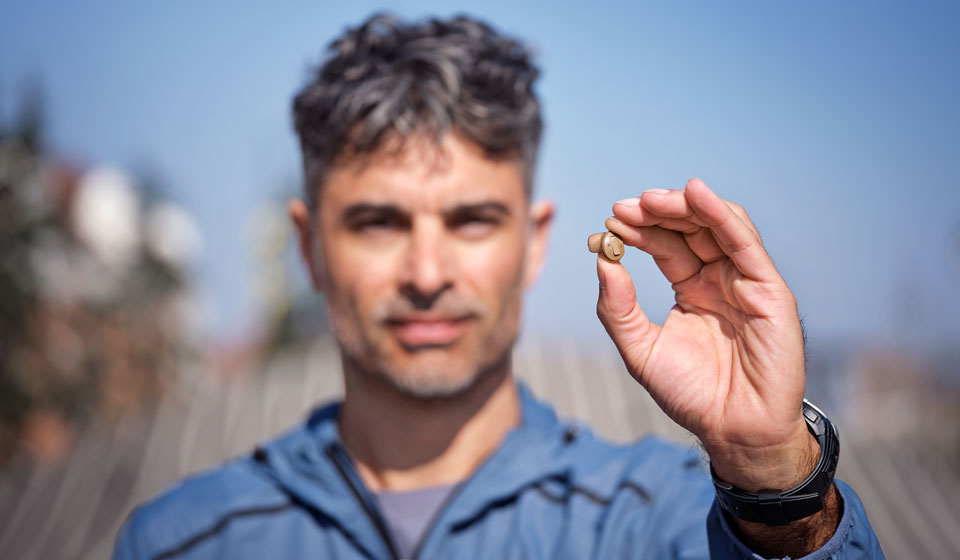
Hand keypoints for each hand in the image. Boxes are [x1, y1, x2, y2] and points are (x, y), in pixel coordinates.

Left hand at [596, 178, 817, 491]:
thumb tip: (601, 260)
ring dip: (684, 206)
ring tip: (649, 200)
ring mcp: (746, 281)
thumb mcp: (640, 350)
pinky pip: (745, 243)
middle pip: (690, 228)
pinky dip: (722, 214)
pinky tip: (696, 194)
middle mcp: (720, 278)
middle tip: (625, 207)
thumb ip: (617, 308)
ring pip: (718, 226)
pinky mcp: (769, 290)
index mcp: (692, 288)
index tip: (610, 220)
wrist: (732, 430)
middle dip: (657, 212)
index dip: (640, 230)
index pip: (665, 245)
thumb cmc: (690, 394)